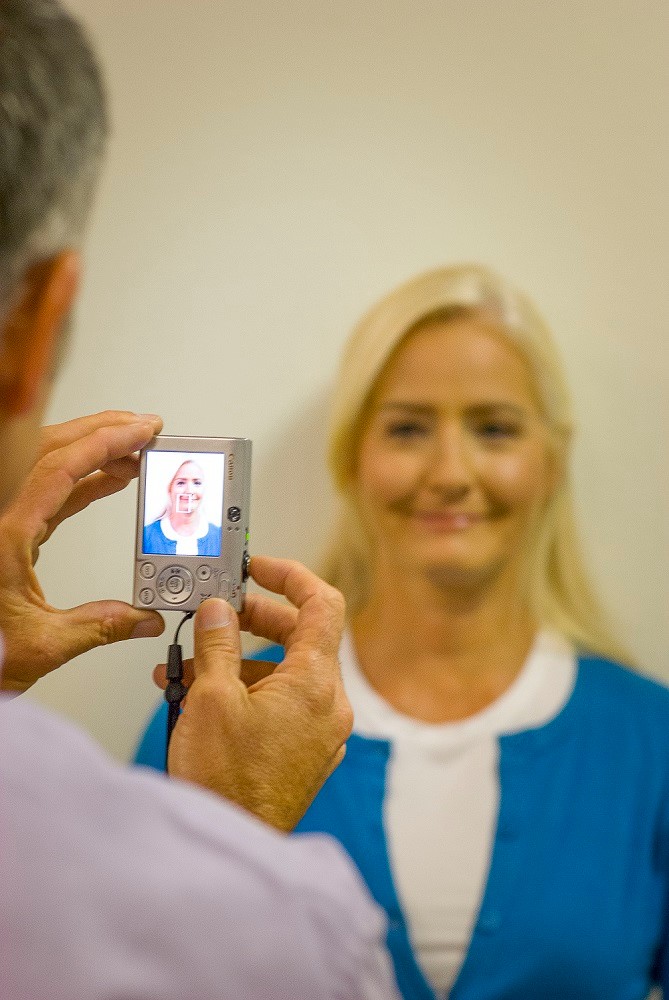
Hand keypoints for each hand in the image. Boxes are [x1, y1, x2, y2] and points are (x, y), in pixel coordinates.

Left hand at [0, 411, 164, 693]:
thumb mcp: (43, 645)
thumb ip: (100, 627)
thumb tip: (145, 621)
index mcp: (6, 532)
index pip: (61, 467)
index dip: (105, 442)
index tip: (139, 431)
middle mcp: (1, 516)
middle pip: (51, 449)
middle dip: (102, 431)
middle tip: (144, 428)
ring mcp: (2, 519)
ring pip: (47, 464)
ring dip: (92, 451)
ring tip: (134, 452)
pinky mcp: (7, 530)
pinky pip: (47, 490)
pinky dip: (82, 480)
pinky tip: (109, 480)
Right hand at [156, 556, 350, 831]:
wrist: (233, 845)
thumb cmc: (226, 782)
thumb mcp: (211, 697)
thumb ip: (218, 642)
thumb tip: (221, 608)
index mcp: (315, 683)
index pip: (322, 604)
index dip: (291, 576)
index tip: (258, 568)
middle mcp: (329, 705)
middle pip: (303, 637)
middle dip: (256, 619)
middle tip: (219, 613)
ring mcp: (321, 732)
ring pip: (287, 672)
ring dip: (241, 660)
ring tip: (188, 666)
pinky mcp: (306, 753)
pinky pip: (284, 704)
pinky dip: (250, 690)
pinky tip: (204, 697)